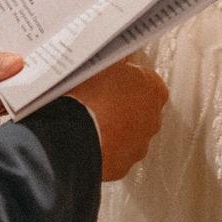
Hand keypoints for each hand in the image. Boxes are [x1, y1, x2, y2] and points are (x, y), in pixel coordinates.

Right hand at [62, 57, 168, 181]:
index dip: (127, 80)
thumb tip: (115, 54)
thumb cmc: (85, 95)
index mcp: (153, 89)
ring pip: (128, 135)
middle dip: (122, 107)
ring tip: (85, 124)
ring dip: (113, 131)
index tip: (111, 80)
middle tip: (96, 102)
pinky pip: (113, 156)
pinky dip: (102, 150)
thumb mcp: (98, 66)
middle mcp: (153, 119)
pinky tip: (84, 142)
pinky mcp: (122, 167)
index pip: (146, 81)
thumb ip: (112, 61)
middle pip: (139, 110)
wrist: (69, 135)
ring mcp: (139, 145)